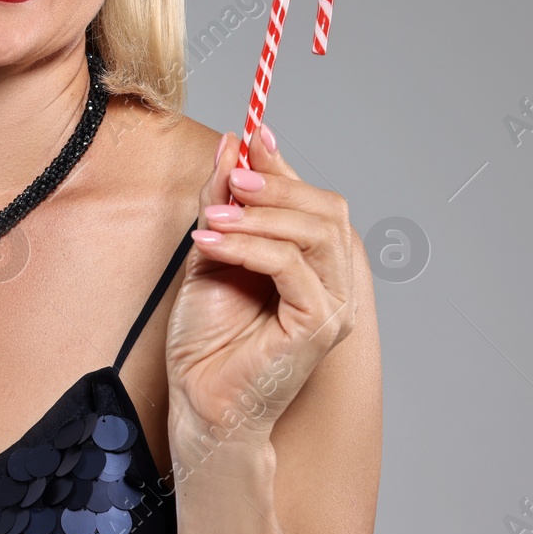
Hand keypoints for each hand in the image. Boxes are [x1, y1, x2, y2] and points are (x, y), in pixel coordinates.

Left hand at [163, 124, 358, 457]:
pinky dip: (251, 245)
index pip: (315, 201)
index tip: (253, 132)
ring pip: (315, 233)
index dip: (285, 164)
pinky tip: (212, 241)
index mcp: (314, 265)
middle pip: (327, 210)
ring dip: (261, 214)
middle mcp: (333, 283)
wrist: (199, 401)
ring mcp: (332, 306)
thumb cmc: (207, 338)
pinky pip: (292, 267)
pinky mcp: (318, 327)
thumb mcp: (211, 250)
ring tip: (213, 216)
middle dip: (278, 184)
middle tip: (234, 176)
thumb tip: (234, 144)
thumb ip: (224, 201)